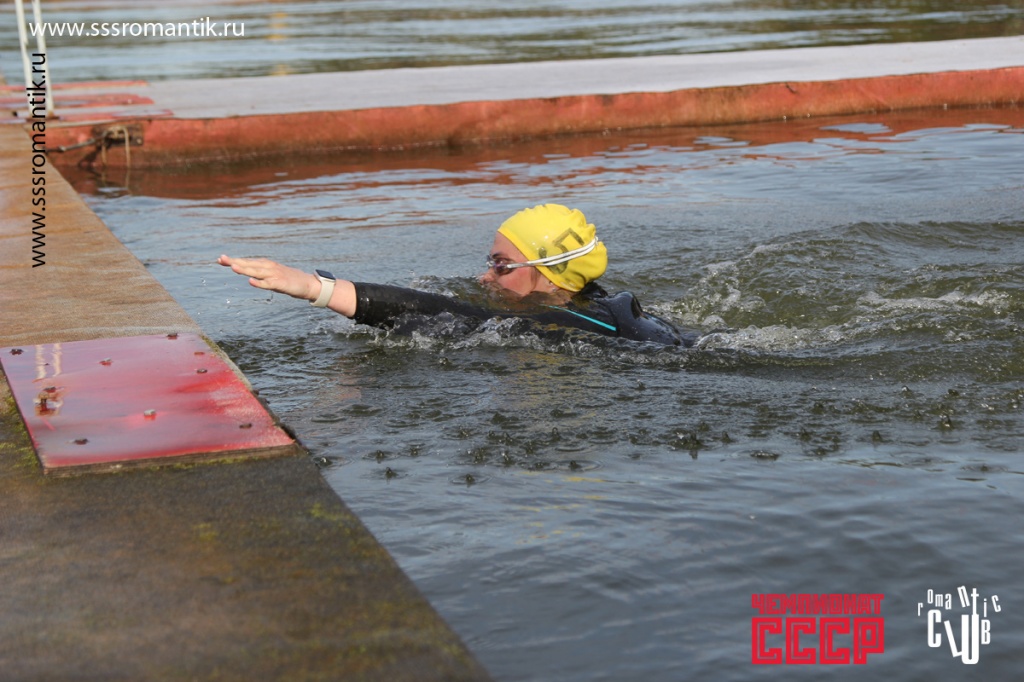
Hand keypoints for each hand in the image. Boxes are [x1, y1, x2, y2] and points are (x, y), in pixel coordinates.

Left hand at [217, 255, 357, 316]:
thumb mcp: (274, 276)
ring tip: (232, 267)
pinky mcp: (280, 284)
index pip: (247, 261)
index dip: (234, 260)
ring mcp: (274, 275)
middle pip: (249, 264)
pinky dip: (259, 282)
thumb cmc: (291, 280)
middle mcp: (269, 267)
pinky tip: (251, 281)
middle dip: (234, 262)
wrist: (309, 284)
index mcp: (266, 265)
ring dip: (244, 269)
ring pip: (256, 271)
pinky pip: (268, 283)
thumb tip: (249, 275)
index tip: (220, 259)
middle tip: (220, 259)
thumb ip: (262, 275)